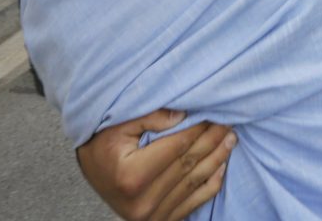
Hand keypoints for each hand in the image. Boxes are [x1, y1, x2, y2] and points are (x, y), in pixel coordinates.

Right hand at [76, 109, 235, 220]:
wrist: (91, 172)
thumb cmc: (101, 145)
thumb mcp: (117, 124)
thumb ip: (150, 116)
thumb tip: (183, 115)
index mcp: (131, 176)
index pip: (177, 146)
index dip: (199, 127)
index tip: (214, 111)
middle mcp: (142, 202)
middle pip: (189, 163)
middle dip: (212, 140)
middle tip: (228, 121)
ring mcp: (151, 216)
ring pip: (195, 182)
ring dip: (217, 158)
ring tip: (231, 138)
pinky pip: (193, 202)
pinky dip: (211, 183)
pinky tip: (222, 165)